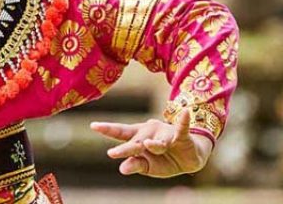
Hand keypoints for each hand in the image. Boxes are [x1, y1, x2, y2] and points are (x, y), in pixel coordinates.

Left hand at [90, 109, 212, 177]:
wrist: (190, 160)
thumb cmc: (165, 160)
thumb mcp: (149, 166)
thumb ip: (136, 165)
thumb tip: (122, 168)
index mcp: (138, 137)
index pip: (121, 133)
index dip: (107, 130)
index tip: (93, 125)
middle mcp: (149, 132)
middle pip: (135, 141)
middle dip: (126, 149)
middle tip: (112, 154)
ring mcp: (164, 132)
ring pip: (157, 141)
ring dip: (155, 146)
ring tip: (150, 146)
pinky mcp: (180, 135)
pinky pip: (181, 128)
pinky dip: (183, 121)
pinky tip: (185, 113)